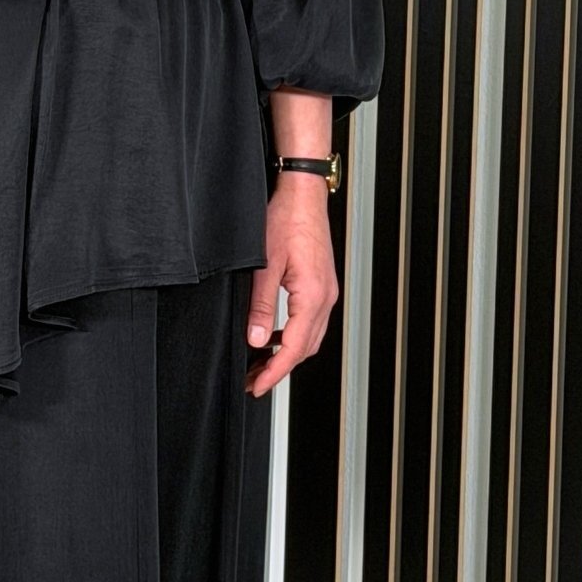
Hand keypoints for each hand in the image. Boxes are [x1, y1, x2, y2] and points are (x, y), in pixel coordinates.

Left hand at [245, 176, 337, 397]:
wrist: (303, 195)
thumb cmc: (286, 220)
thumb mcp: (265, 265)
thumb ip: (262, 306)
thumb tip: (257, 340)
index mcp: (313, 296)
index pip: (295, 348)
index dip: (275, 372)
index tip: (258, 387)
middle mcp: (326, 297)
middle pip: (306, 348)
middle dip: (280, 369)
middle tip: (254, 381)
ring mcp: (327, 291)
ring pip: (311, 337)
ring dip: (287, 353)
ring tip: (260, 363)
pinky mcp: (322, 284)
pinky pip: (311, 321)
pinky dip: (294, 335)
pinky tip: (275, 336)